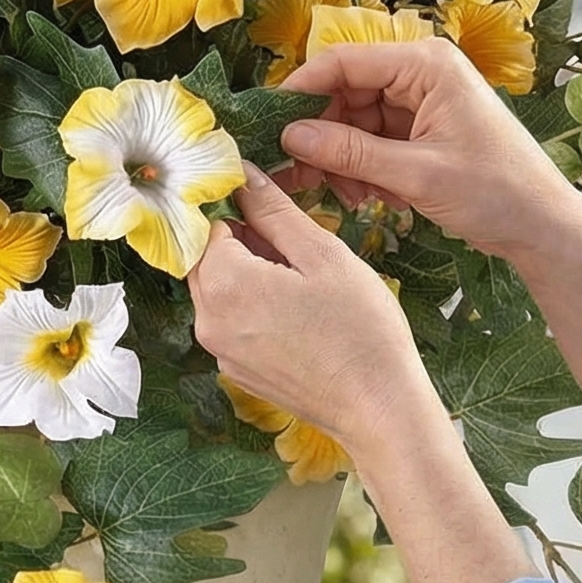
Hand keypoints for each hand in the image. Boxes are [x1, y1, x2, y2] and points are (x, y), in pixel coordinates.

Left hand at [190, 161, 420, 444]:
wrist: (377, 406)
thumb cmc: (359, 329)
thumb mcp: (322, 255)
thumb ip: (275, 213)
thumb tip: (242, 176)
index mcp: (225, 284)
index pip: (206, 226)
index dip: (235, 209)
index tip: (266, 207)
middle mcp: (208, 320)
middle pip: (204, 260)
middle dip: (238, 242)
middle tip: (290, 242)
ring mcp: (220, 351)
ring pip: (217, 292)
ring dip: (246, 274)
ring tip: (299, 278)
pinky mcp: (236, 371)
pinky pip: (231, 323)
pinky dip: (252, 307)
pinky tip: (295, 311)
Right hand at [276, 37, 573, 263]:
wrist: (541, 225)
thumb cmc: (495, 191)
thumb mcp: (416, 173)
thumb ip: (350, 153)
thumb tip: (291, 136)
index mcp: (426, 64)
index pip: (344, 62)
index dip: (302, 91)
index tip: (270, 126)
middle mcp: (421, 74)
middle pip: (345, 93)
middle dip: (324, 138)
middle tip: (304, 179)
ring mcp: (421, 103)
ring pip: (355, 123)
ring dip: (344, 161)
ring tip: (354, 197)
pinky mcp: (421, 131)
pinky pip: (373, 143)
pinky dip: (364, 170)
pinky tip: (375, 198)